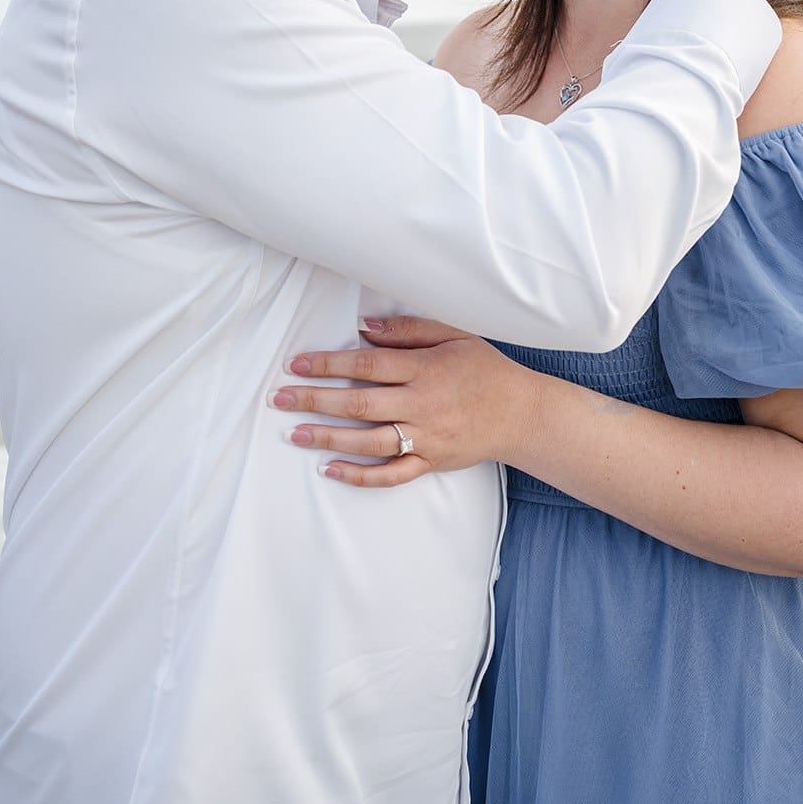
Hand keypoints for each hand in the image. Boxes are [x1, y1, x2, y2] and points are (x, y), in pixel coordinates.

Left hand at [267, 316, 536, 486]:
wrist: (522, 414)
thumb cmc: (485, 369)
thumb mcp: (454, 335)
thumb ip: (409, 330)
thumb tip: (364, 328)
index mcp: (426, 370)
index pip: (367, 366)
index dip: (329, 364)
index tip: (297, 364)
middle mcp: (423, 405)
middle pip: (360, 404)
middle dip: (315, 400)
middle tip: (280, 398)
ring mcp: (426, 437)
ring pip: (369, 441)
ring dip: (328, 438)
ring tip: (294, 433)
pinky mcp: (431, 461)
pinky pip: (391, 474)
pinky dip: (359, 475)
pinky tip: (330, 470)